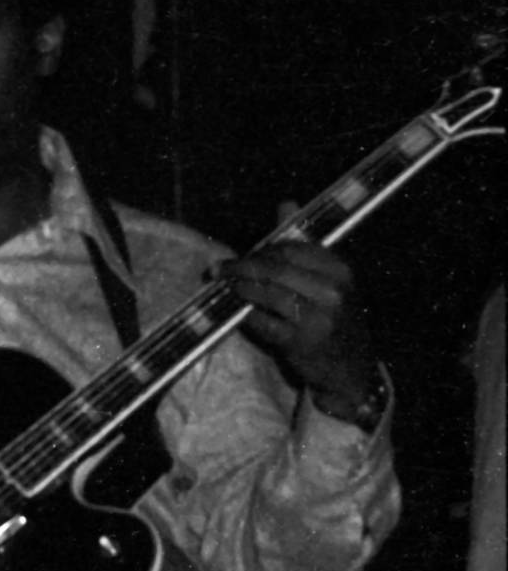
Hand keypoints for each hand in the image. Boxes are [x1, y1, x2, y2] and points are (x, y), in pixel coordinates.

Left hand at [222, 222, 375, 411]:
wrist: (352, 368)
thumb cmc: (334, 317)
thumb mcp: (328, 279)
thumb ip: (303, 243)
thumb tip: (285, 203)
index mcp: (340, 270)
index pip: (289, 249)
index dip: (260, 250)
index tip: (242, 254)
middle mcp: (333, 292)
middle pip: (273, 268)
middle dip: (240, 266)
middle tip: (218, 269)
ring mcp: (318, 318)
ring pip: (265, 293)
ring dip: (238, 288)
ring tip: (225, 286)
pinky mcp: (301, 342)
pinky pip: (262, 321)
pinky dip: (246, 313)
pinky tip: (238, 310)